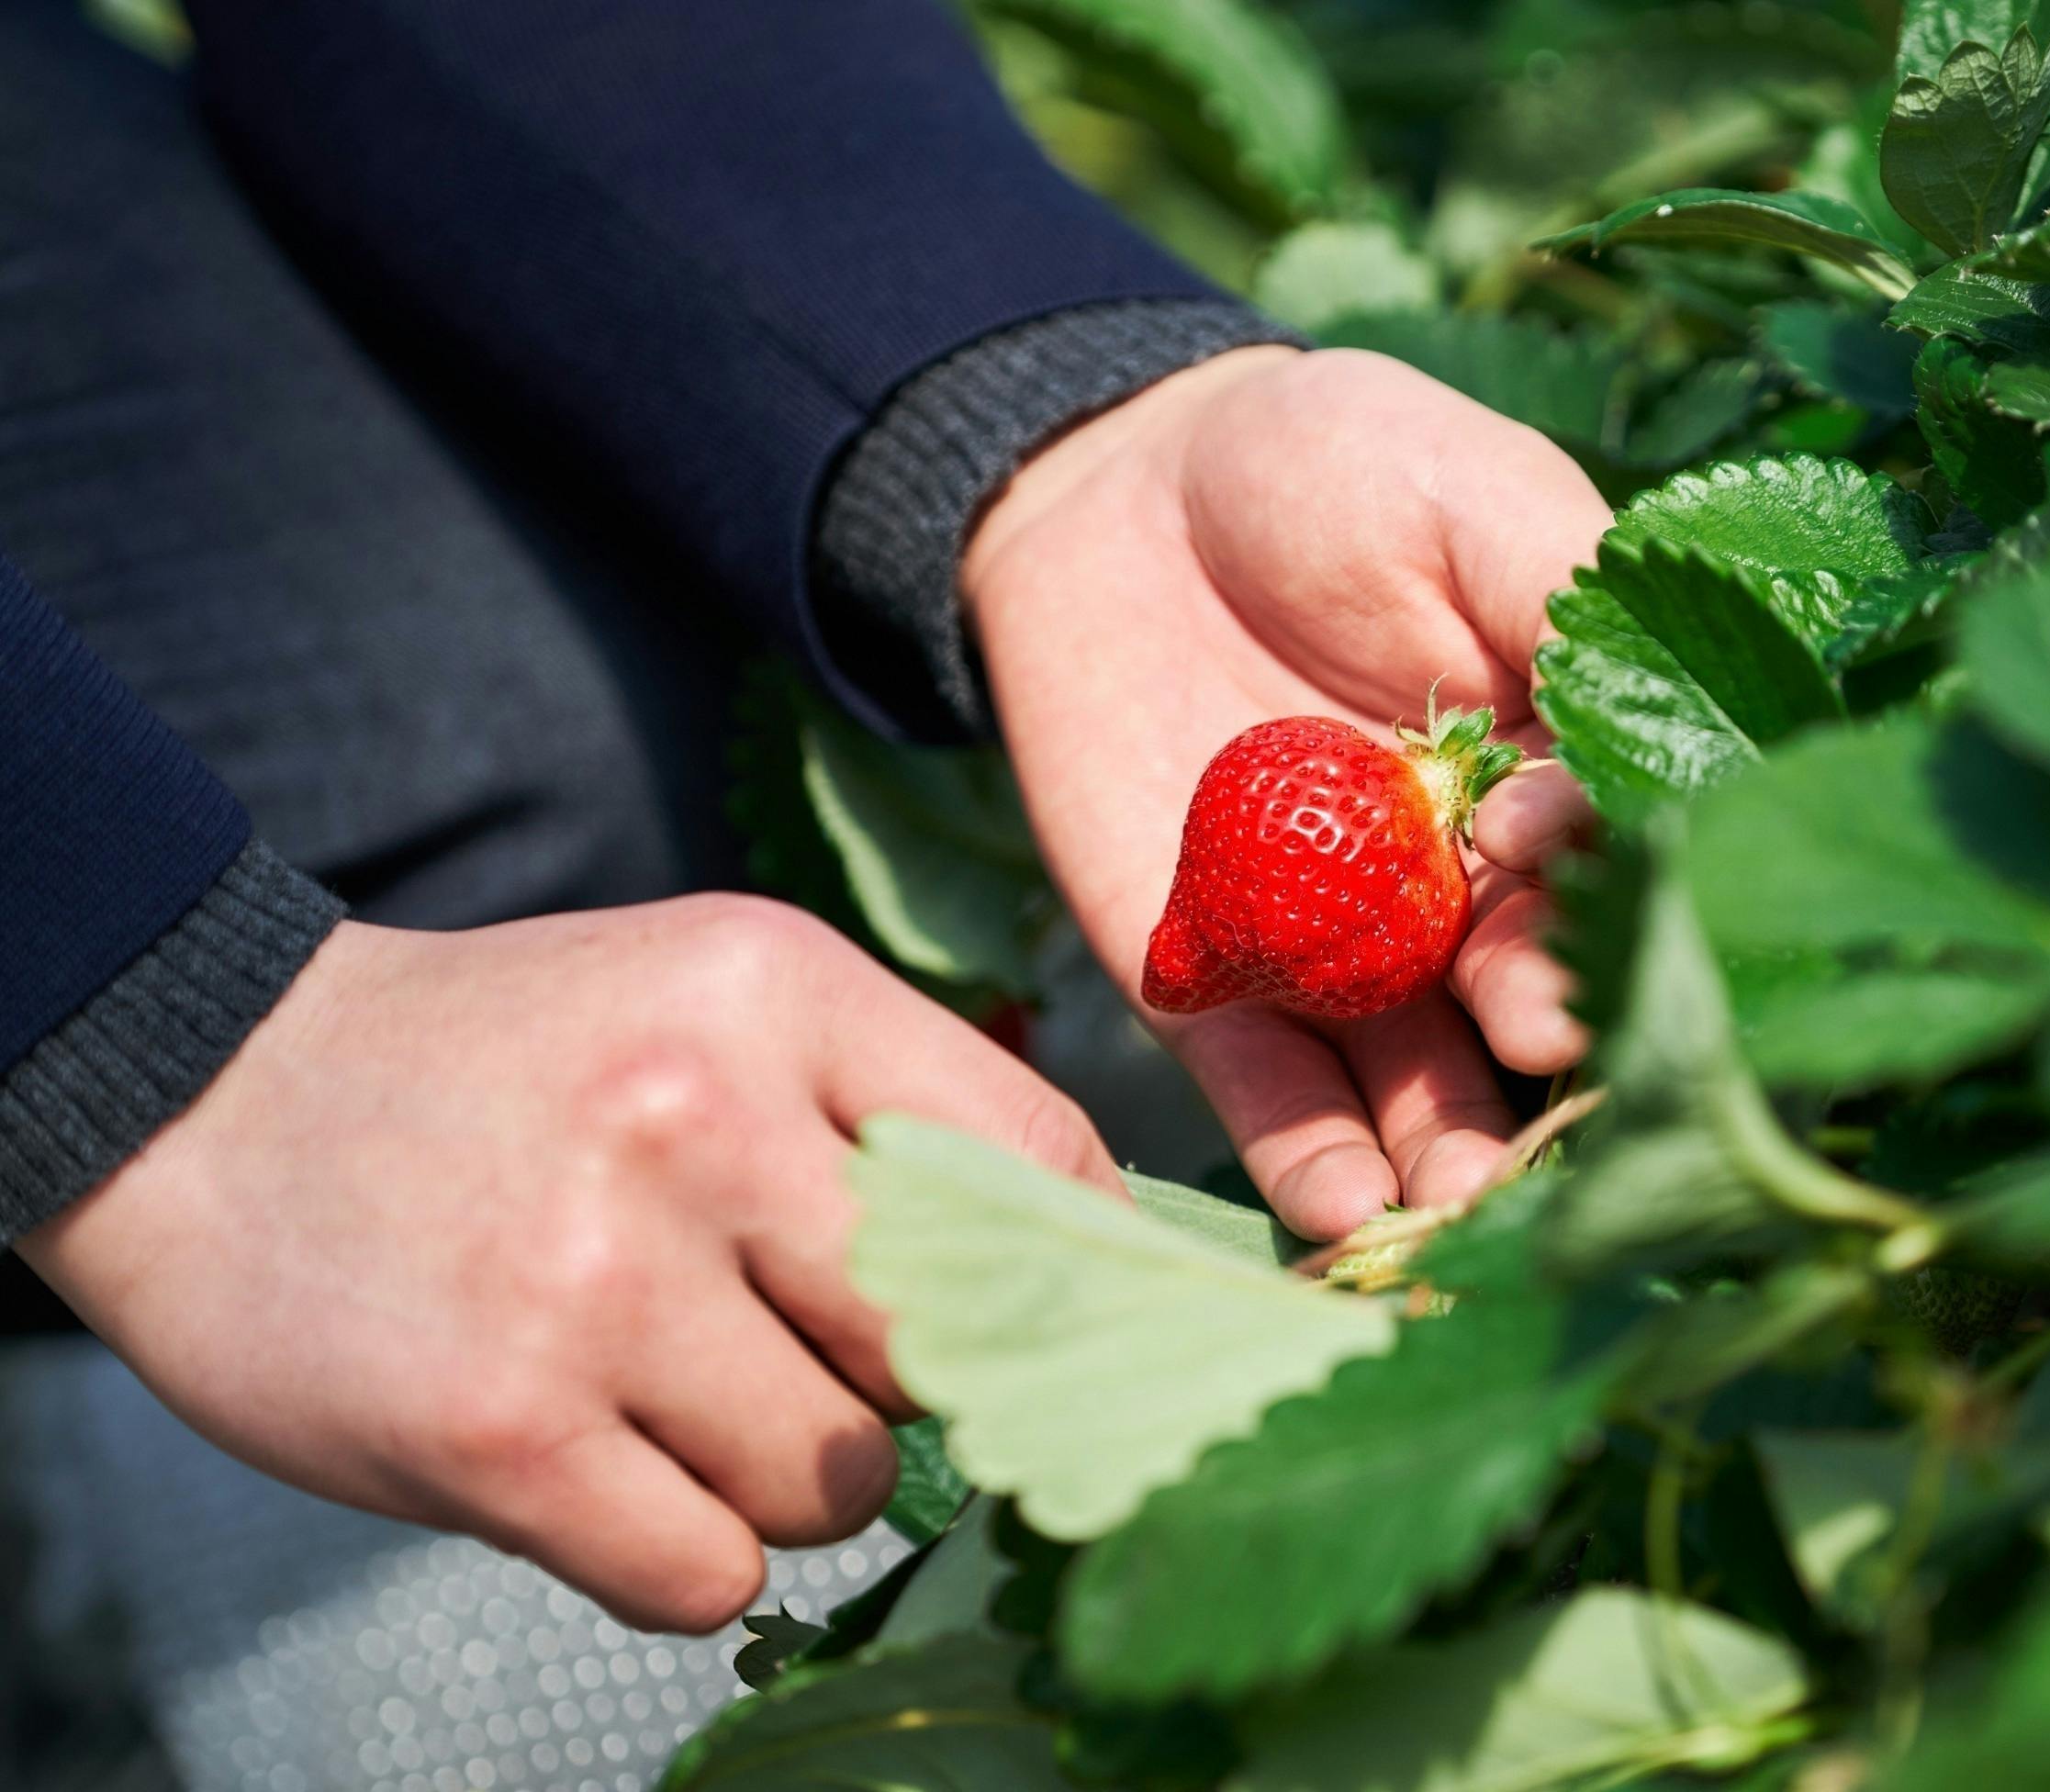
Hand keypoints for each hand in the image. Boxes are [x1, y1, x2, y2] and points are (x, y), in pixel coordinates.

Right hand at [14, 897, 1119, 1633]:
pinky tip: (599, 1470)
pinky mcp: (499, 1431)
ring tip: (667, 1396)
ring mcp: (595, 1278)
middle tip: (811, 1358)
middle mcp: (697, 1116)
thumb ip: (887, 1112)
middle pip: (951, 1341)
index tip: (1067, 1331)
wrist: (208, 1099)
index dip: (1083, 1276)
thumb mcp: (710, 1003)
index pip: (1043, 1159)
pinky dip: (676, 1555)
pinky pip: (707, 1576)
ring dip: (780, 1478)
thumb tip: (1086, 1277)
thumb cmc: (512, 1067)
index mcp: (774, 987)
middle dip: (907, 1384)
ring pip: (839, 1480)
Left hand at [965, 346, 1606, 1239]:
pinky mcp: (1213, 981)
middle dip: (1536, 1058)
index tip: (1555, 924)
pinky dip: (1306, 1154)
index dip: (1594, 913)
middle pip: (1524, 1003)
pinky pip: (1269, 1088)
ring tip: (1456, 1210)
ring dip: (1443, 1151)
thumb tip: (1623, 773)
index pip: (1606, 875)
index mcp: (1553, 780)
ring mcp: (1342, 948)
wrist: (1106, 485)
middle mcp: (1466, 890)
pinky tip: (1340, 1209)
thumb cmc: (1322, 462)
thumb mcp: (1469, 499)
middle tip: (1537, 1090)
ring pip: (1414, 1080)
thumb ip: (1565, 616)